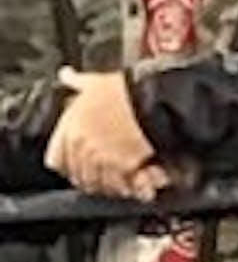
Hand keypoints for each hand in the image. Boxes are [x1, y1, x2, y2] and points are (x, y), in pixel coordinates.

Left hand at [44, 68, 165, 199]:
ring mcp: (103, 159)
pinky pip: (123, 186)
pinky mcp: (126, 168)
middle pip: (80, 176)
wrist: (156, 94)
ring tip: (128, 176)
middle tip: (110, 167)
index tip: (80, 158)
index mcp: (69, 129)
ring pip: (101, 184)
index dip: (70, 161)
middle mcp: (82, 148)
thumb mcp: (97, 81)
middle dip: (93, 174)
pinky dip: (134, 187)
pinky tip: (143, 182)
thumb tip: (66, 74)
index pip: (56, 160)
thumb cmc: (127, 87)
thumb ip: (77, 82)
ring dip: (113, 183)